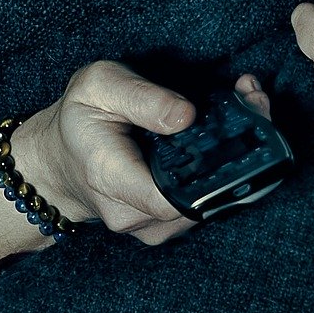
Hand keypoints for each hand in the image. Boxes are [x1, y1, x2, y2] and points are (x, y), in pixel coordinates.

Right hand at [10, 60, 274, 245]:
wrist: (60, 161)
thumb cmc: (80, 118)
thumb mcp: (98, 85)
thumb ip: (141, 98)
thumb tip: (187, 116)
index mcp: (111, 178)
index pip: (173, 198)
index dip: (216, 166)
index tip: (241, 118)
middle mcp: (134, 215)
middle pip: (205, 198)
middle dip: (240, 149)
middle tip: (253, 98)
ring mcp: (153, 227)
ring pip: (212, 201)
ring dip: (238, 157)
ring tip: (244, 105)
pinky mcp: (168, 226)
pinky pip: (207, 203)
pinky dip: (225, 170)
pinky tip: (229, 132)